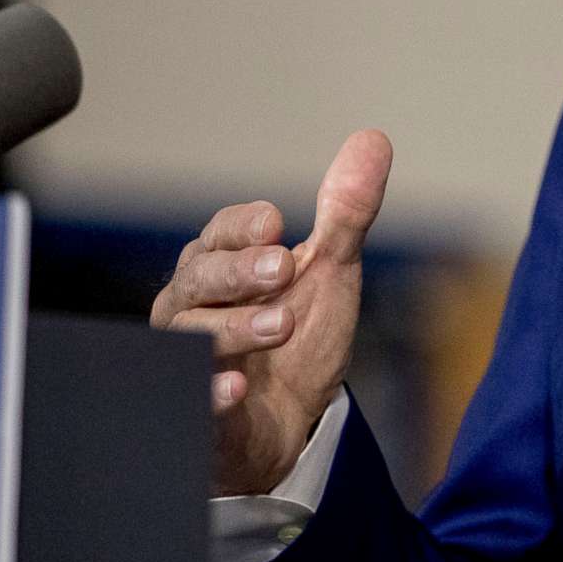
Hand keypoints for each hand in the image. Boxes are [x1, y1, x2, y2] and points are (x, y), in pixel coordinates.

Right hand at [150, 129, 392, 494]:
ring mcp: (188, 361)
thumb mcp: (330, 270)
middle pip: (201, 278)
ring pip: (193, 337)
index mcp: (219, 265)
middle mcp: (192, 307)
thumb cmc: (299, 336)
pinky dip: (211, 395)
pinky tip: (237, 390)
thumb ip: (346, 213)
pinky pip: (193, 401)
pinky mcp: (197, 413)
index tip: (276, 222)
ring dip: (236, 328)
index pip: (219, 234)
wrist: (292, 422)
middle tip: (283, 267)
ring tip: (282, 323)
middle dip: (239, 271)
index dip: (242, 227)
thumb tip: (374, 139)